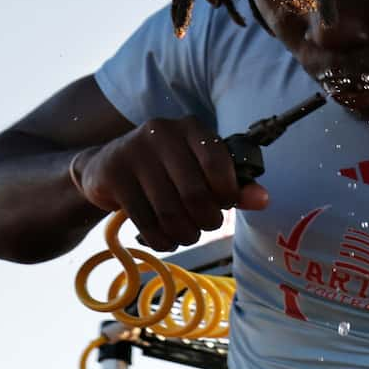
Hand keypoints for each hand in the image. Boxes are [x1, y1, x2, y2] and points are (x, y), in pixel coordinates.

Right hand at [72, 118, 269, 249]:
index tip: (223, 204)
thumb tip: (263, 200)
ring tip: (187, 235)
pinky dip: (161, 239)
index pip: (218, 163)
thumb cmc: (167, 170)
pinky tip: (166, 240)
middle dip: (206, 221)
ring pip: (169, 211)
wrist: (105, 165)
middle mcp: (161, 133)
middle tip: (204, 226)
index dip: (226, 194)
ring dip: (185, 234)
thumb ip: (234, 185)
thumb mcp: (202, 171)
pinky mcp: (112, 174)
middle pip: (194, 195)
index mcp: (191, 128)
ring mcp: (133, 151)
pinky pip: (145, 220)